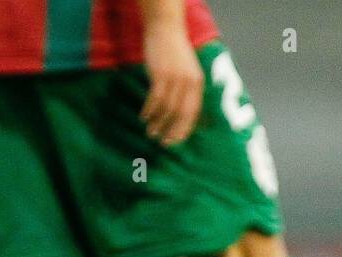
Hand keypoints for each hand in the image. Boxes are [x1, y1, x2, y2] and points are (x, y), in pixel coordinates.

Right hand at [140, 16, 203, 146]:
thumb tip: (183, 114)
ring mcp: (175, 79)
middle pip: (181, 115)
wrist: (165, 28)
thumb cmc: (175, 51)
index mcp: (198, 84)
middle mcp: (189, 84)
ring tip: (150, 133)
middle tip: (163, 143)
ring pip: (167, 109)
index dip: (184, 129)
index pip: (193, 113)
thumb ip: (188, 90)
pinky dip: (149, 110)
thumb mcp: (187, 71)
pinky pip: (155, 99)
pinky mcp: (161, 74)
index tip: (176, 141)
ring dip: (158, 123)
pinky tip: (143, 117)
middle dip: (172, 131)